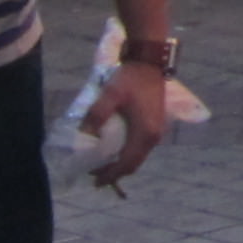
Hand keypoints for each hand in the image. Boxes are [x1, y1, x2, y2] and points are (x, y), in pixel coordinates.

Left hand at [83, 59, 173, 181]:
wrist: (150, 61)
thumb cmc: (131, 78)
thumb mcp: (111, 94)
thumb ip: (98, 114)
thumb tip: (85, 134)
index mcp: (144, 133)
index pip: (126, 163)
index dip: (111, 174)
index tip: (95, 181)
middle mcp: (154, 136)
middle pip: (134, 164)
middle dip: (116, 172)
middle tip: (96, 176)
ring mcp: (157, 130)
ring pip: (139, 156)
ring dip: (123, 164)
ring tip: (104, 164)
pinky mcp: (156, 124)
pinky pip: (142, 148)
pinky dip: (129, 154)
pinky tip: (117, 149)